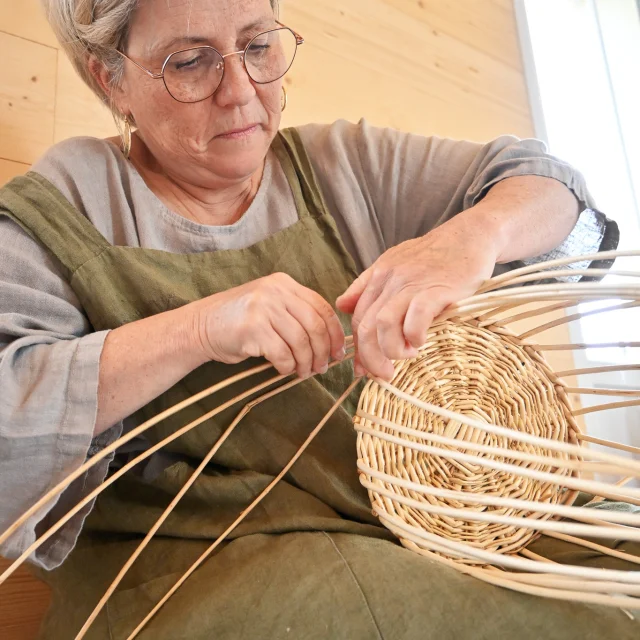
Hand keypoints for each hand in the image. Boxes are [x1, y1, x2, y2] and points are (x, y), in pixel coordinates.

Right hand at [191, 273, 345, 376]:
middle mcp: (275, 291)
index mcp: (284, 283)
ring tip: (303, 372)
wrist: (201, 326)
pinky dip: (288, 366)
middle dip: (324, 351)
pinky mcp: (252, 328)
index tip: (339, 352)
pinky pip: (282, 353)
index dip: (335, 333)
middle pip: (315, 325)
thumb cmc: (239, 322)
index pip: (322, 307)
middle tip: (322, 368)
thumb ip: (297, 315)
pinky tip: (284, 369)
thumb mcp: (270, 307)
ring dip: (306, 362)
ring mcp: (263, 308)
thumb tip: (332, 343)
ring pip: (301, 341)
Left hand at [336, 211, 501, 379]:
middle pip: (367, 325)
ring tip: (407, 354)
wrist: (470, 235)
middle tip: (384, 374)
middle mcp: (390, 280)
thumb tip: (341, 305)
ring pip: (384, 324)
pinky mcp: (436, 289)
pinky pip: (415, 318)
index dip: (358, 348)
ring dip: (392, 349)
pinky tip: (421, 342)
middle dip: (370, 357)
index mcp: (378, 276)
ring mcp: (412, 284)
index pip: (357, 318)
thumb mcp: (394, 263)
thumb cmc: (435, 255)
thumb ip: (366, 285)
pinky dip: (414, 336)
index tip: (364, 369)